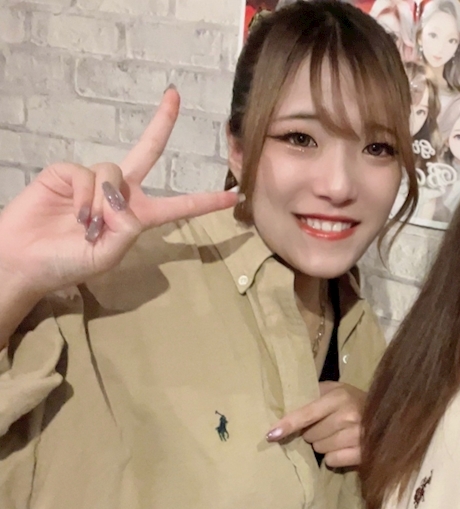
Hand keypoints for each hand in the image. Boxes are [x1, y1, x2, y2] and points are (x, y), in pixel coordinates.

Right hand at [0, 88, 239, 300]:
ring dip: (104, 202)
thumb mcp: (109, 254)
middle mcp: (121, 193)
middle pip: (149, 150)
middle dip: (162, 122)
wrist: (26, 259)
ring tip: (88, 226)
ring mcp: (95, 180)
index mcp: (139, 216)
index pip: (179, 205)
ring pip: (114, 173)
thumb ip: (126, 228)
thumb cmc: (69, 262)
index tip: (233, 195)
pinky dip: (86, 196)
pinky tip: (75, 214)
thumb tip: (123, 198)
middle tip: (174, 95)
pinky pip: (88, 174)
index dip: (205, 201)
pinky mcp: (69, 172)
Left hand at [266, 382, 365, 467]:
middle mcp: (348, 416)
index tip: (271, 435)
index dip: (288, 424)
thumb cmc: (354, 400)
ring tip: (337, 435)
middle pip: (310, 435)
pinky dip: (334, 457)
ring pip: (320, 449)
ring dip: (323, 444)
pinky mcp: (362, 453)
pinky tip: (344, 447)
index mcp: (339, 397)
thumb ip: (314, 394)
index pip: (307, 414)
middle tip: (326, 426)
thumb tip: (285, 405)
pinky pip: (332, 461)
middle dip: (312, 432)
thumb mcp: (336, 389)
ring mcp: (357, 436)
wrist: (388, 413)